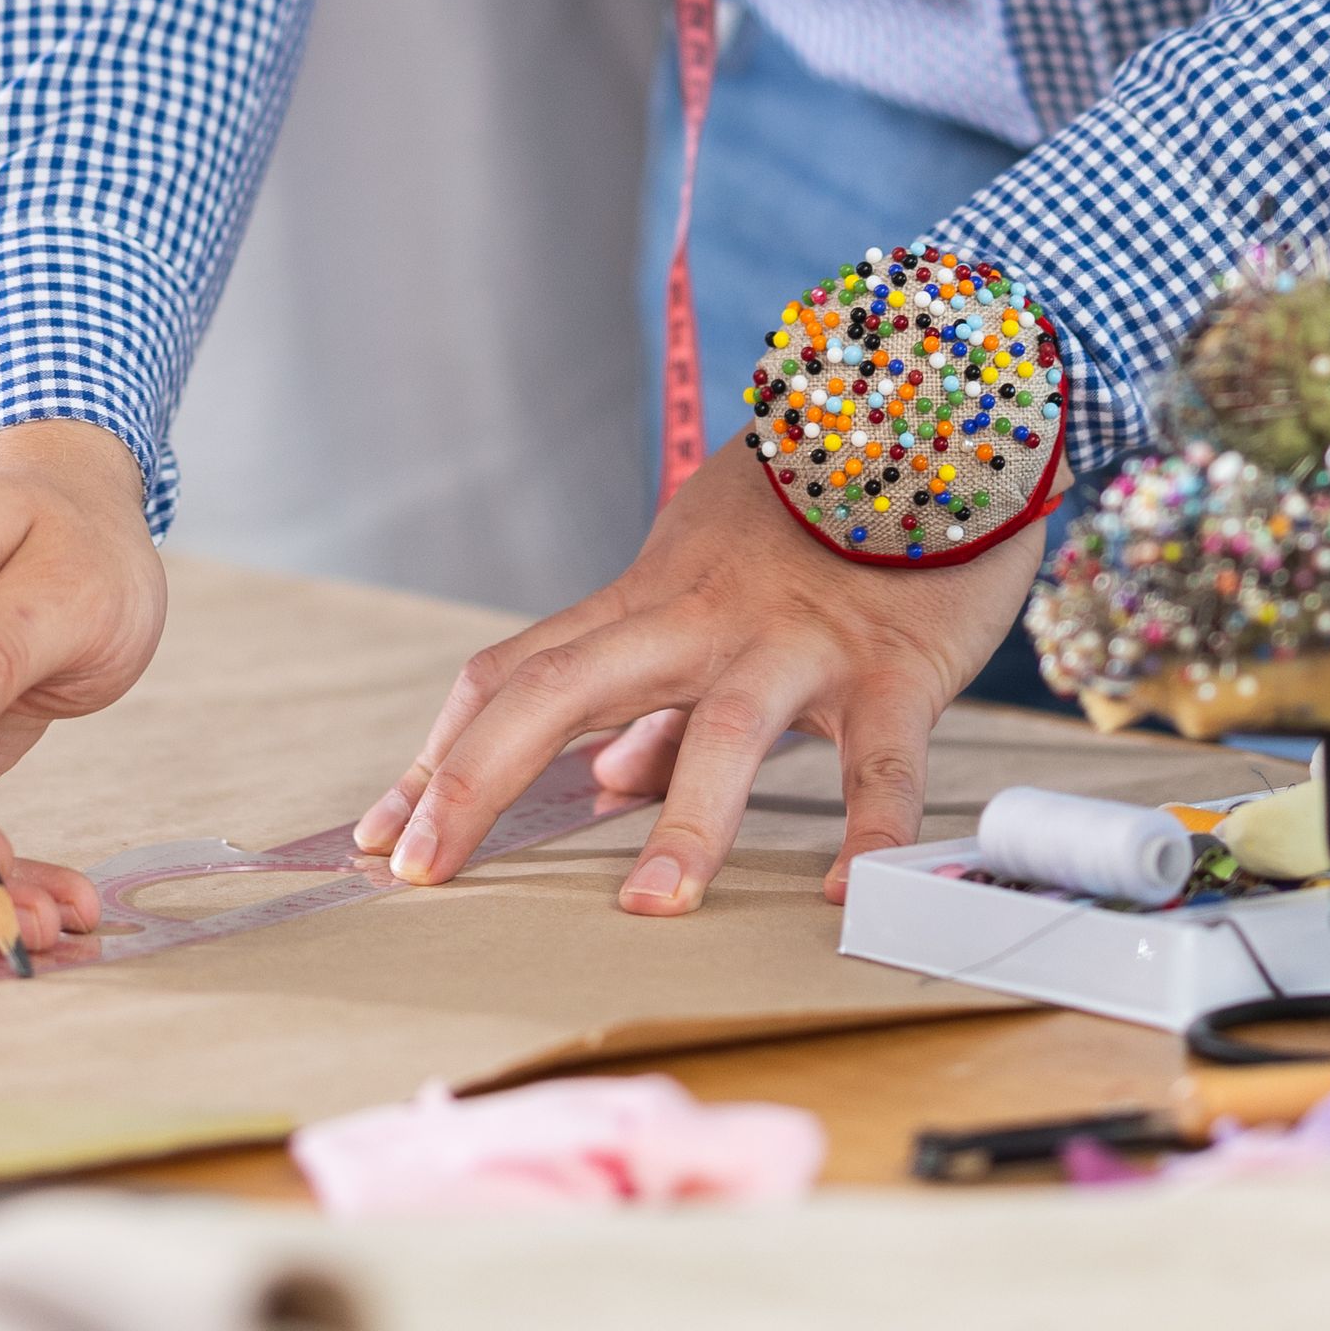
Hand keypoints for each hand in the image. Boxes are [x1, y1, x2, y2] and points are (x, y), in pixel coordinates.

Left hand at [354, 445, 1043, 916]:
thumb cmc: (819, 524)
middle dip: (475, 780)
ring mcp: (796, 641)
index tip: (386, 837)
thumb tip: (605, 784)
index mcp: (647, 606)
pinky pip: (879, 762)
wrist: (943, 420)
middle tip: (420, 872)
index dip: (439, 758)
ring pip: (723, 730)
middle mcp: (701, 619)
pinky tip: (846, 897)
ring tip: (646, 909)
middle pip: (558, 689)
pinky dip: (866, 833)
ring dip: (684, 824)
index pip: (511, 678)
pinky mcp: (895, 666)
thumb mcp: (714, 589)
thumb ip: (659, 696)